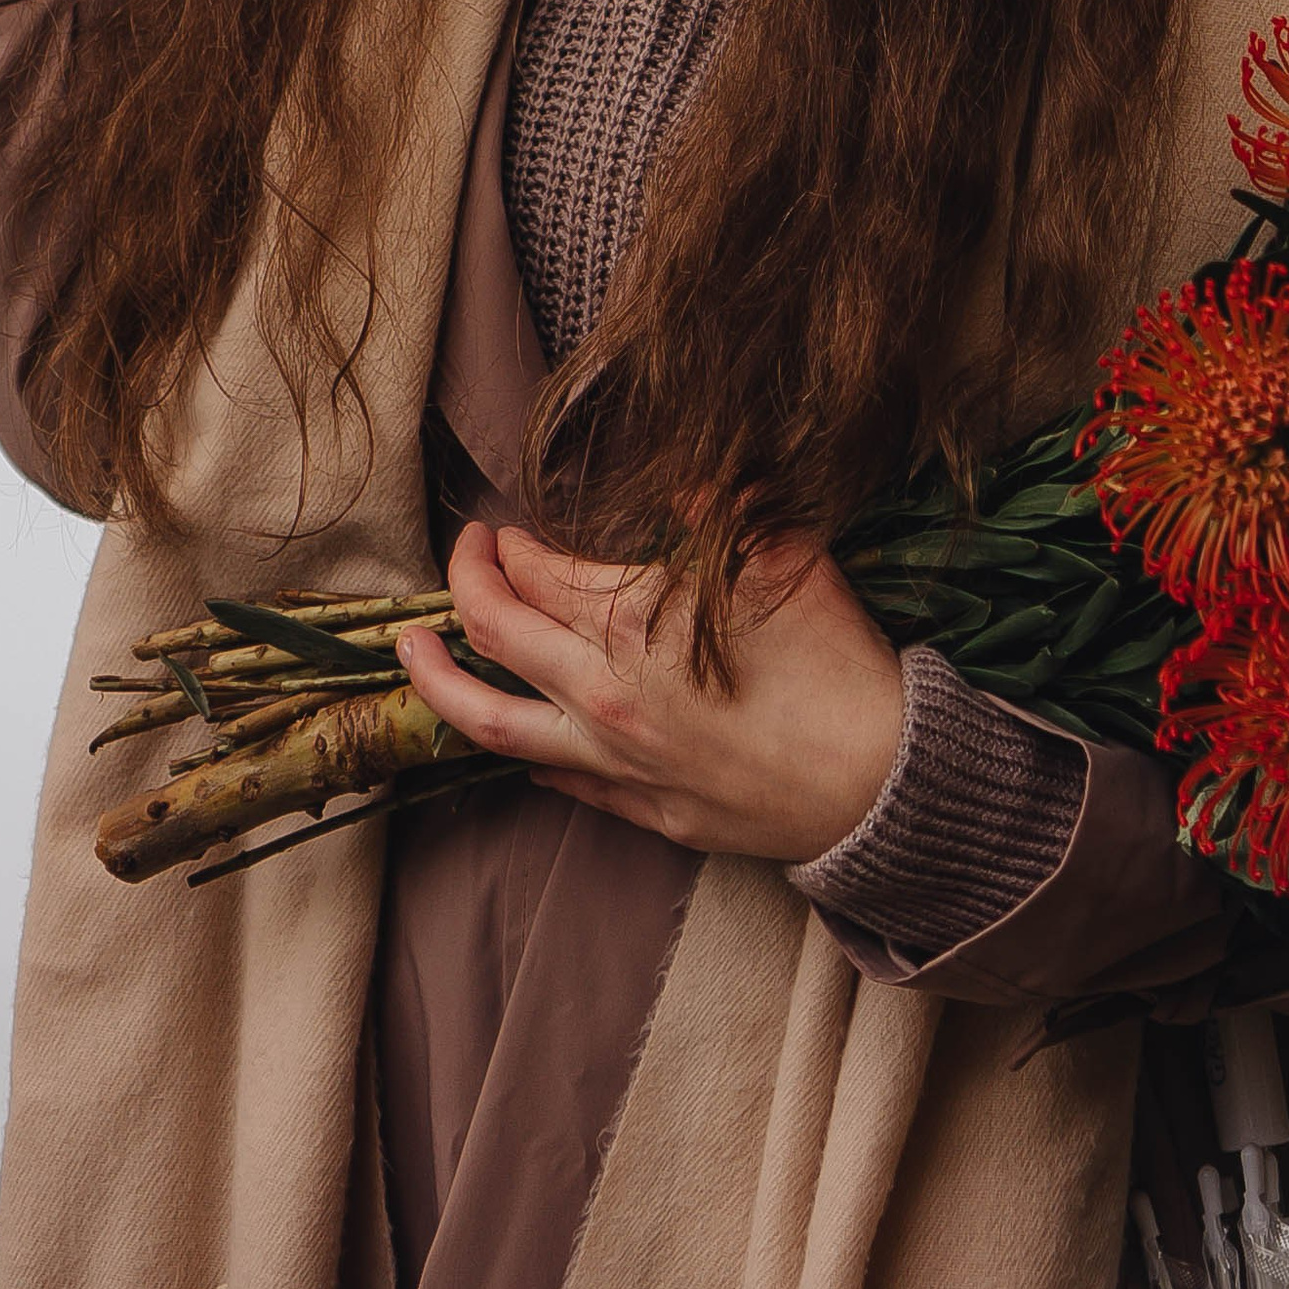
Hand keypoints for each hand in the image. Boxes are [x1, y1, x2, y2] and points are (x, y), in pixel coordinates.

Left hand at [400, 519, 906, 865]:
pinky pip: (554, 778)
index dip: (513, 545)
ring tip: (410, 651)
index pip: (538, 573)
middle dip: (467, 583)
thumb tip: (684, 480)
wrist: (878, 782)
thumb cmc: (838, 664)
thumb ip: (724, 510)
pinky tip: (512, 733)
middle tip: (467, 554)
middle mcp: (605, 693)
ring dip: (438, 680)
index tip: (508, 529)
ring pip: (490, 722)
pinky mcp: (639, 807)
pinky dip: (521, 748)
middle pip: (497, 633)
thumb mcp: (787, 560)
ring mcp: (614, 760)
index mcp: (636, 622)